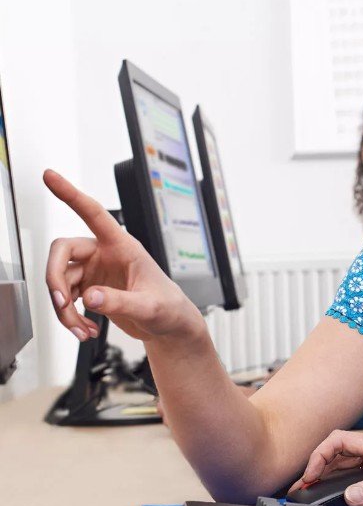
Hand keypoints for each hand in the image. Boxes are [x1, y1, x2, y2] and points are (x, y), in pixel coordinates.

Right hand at [43, 169, 206, 344]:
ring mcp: (95, 271)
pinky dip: (69, 317)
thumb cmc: (169, 308)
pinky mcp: (90, 289)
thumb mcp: (150, 307)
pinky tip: (85, 330)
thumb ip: (121, 302)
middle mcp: (105, 254)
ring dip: (64, 309)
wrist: (170, 326)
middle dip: (55, 279)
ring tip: (82, 330)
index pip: (93, 213)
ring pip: (60, 281)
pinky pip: (66, 299)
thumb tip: (91, 297)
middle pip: (62, 252)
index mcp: (123, 246)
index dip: (70, 194)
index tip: (50, 176)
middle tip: (61, 303)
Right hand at [290, 430, 362, 505]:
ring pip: (344, 463)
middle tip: (300, 488)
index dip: (319, 455)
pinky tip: (332, 492)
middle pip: (338, 452)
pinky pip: (356, 473)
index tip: (310, 476)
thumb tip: (350, 496)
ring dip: (325, 474)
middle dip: (315, 467)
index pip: (340, 440)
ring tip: (308, 491)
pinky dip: (339, 481)